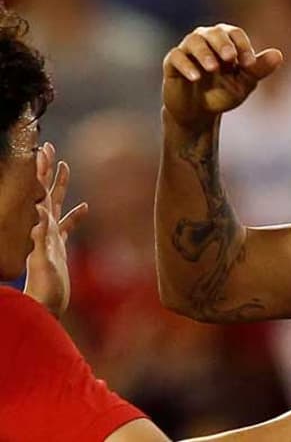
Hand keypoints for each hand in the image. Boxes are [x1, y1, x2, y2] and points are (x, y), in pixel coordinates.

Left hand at [23, 142, 87, 318]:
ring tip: (63, 165)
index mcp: (40, 229)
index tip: (39, 151)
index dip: (39, 172)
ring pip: (56, 205)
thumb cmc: (45, 291)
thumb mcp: (41, 262)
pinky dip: (75, 216)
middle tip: (46, 147)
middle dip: (45, 170)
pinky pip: (67, 227)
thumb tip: (38, 211)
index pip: (38, 194)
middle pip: (45, 192)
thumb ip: (39, 239)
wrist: (46, 310)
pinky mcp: (58, 249)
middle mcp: (44, 230)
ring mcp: (50, 238)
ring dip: (60, 185)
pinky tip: (85, 207)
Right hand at [162, 24, 283, 128]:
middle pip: (214, 32)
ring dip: (204, 53)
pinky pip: (177, 57)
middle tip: (230, 58)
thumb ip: (258, 70)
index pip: (234, 34)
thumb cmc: (224, 93)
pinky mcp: (172, 63)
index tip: (250, 64)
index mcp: (226, 42)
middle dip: (223, 44)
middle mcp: (206, 40)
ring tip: (213, 68)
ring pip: (194, 41)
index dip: (243, 46)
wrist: (200, 113)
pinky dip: (186, 65)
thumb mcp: (244, 84)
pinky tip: (195, 77)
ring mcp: (188, 50)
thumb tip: (279, 55)